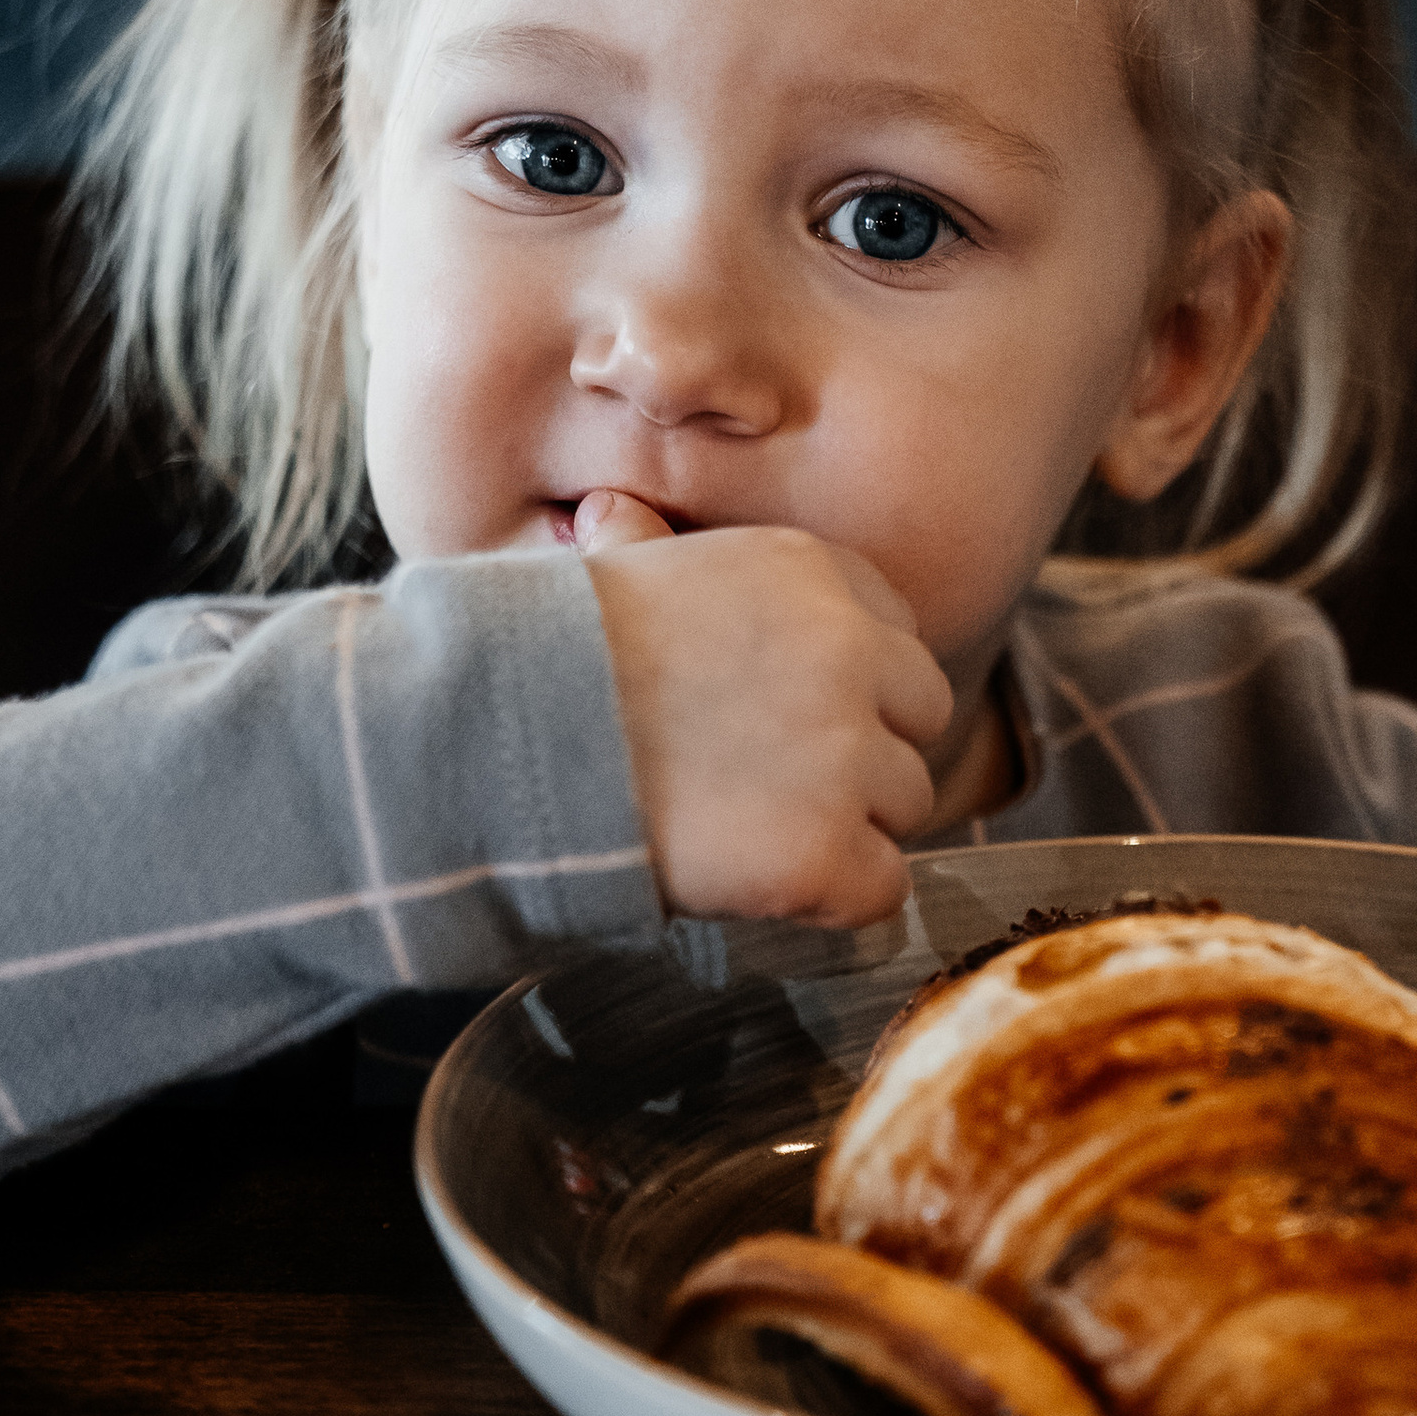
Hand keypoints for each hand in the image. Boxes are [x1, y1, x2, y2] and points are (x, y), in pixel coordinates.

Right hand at [576, 494, 951, 927]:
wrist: (497, 755)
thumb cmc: (539, 664)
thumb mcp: (607, 575)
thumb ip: (649, 547)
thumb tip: (616, 517)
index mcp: (809, 569)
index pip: (892, 631)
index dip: (846, 681)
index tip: (779, 710)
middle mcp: (850, 649)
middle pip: (918, 713)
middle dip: (863, 751)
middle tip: (770, 782)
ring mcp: (846, 753)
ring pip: (904, 801)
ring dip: (843, 823)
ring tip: (747, 828)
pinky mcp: (827, 850)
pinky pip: (882, 887)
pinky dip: (832, 898)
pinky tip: (761, 881)